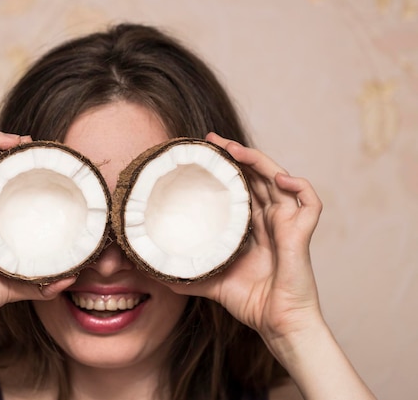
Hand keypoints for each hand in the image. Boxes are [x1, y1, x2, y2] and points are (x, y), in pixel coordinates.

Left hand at [167, 132, 323, 343]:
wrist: (275, 322)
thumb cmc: (250, 302)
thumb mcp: (211, 280)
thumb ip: (187, 274)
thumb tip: (154, 272)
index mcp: (251, 225)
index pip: (240, 186)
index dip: (226, 168)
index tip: (203, 152)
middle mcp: (270, 219)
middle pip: (256, 175)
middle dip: (237, 154)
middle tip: (212, 140)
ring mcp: (287, 223)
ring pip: (279, 179)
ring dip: (258, 160)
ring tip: (234, 149)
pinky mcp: (302, 232)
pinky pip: (310, 202)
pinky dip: (299, 186)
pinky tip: (279, 178)